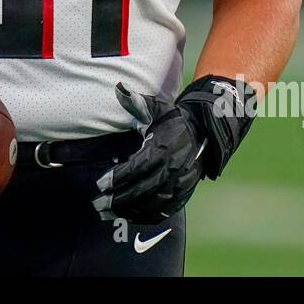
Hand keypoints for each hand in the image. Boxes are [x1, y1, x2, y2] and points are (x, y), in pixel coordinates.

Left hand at [93, 76, 255, 222]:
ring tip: (107, 213)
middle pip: (141, 189)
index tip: (99, 184)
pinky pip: (165, 210)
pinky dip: (146, 216)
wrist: (206, 132)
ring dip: (128, 210)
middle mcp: (172, 169)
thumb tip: (118, 88)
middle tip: (98, 204)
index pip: (136, 168)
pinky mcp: (185, 193)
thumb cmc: (174, 119)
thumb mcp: (157, 108)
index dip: (117, 178)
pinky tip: (129, 216)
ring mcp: (181, 184)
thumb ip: (136, 102)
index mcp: (163, 149)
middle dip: (117, 199)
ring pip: (151, 203)